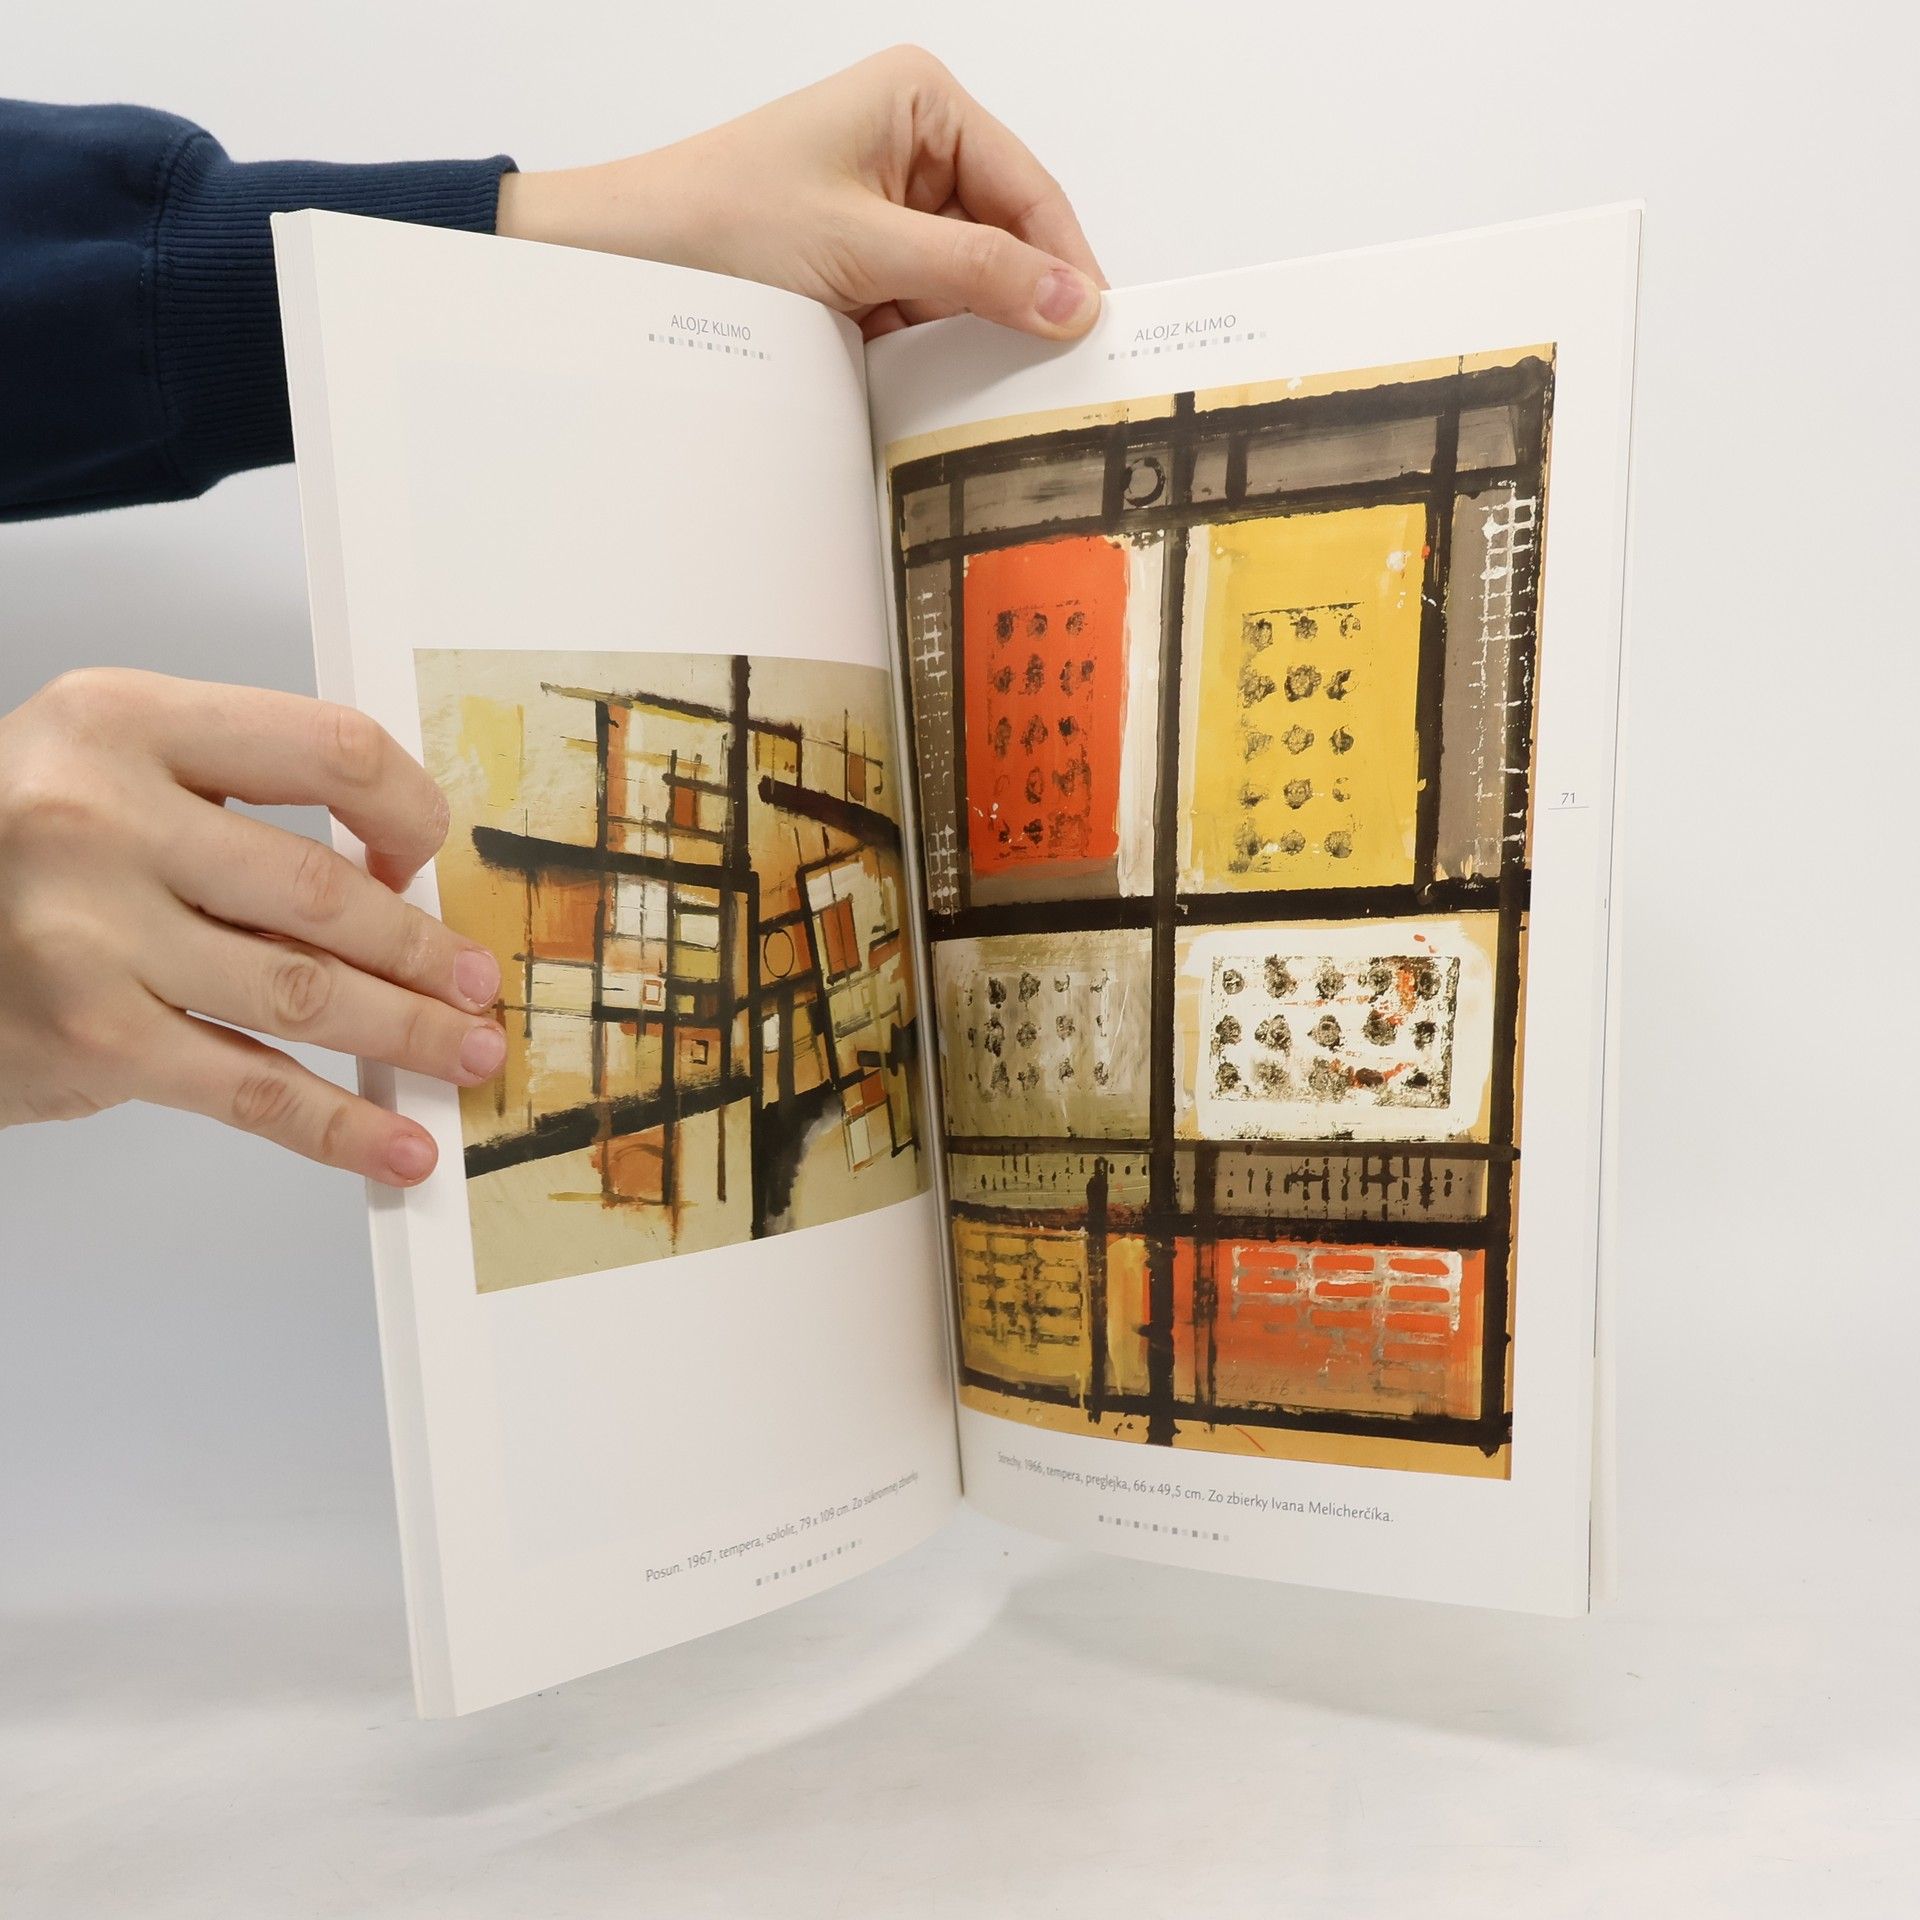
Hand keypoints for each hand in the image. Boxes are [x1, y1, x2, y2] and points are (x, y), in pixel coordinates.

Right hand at [0, 669, 505, 1184]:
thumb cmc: (9, 849)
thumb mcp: (103, 770)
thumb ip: (231, 798)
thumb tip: (395, 876)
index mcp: (123, 721)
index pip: (329, 747)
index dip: (407, 810)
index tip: (427, 858)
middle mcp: (100, 818)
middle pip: (326, 890)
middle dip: (425, 950)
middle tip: (476, 985)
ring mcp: (90, 935)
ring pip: (306, 992)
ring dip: (408, 1034)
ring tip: (467, 1054)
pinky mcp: (91, 1041)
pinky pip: (251, 1089)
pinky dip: (338, 1127)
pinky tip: (396, 1147)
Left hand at [495, 45, 1105, 341]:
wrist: (616, 265)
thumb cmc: (716, 224)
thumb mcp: (862, 248)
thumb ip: (974, 275)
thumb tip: (1074, 302)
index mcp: (921, 103)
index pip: (1029, 190)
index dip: (1069, 264)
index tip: (1101, 336)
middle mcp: (912, 147)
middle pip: (1006, 240)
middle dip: (1023, 307)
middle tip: (1063, 381)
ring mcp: (888, 212)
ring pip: (969, 287)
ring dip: (973, 338)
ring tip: (999, 396)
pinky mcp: (863, 268)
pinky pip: (926, 315)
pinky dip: (933, 353)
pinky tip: (940, 392)